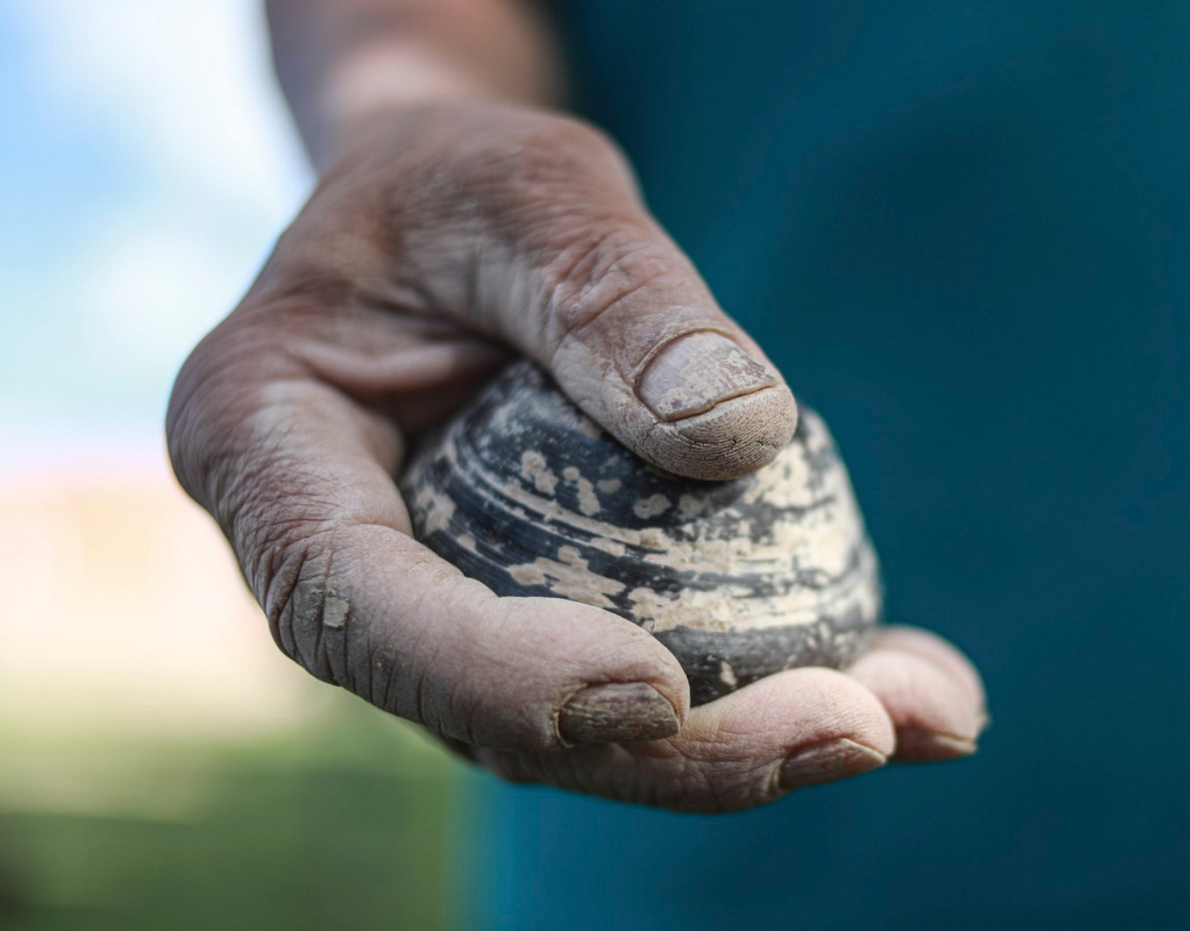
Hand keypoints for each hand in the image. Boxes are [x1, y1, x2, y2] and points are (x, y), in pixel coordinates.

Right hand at [166, 101, 986, 811]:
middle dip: (674, 753)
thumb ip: (608, 291)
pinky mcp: (529, 620)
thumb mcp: (525, 183)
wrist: (448, 216)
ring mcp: (434, 611)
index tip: (657, 693)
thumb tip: (741, 433)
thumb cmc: (457, 180)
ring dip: (751, 742)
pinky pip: (642, 683)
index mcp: (264, 447)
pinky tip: (909, 685)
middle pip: (484, 712)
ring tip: (925, 712)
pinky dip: (771, 693)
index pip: (352, 600)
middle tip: (858, 730)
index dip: (493, 673)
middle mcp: (334, 562)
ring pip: (579, 730)